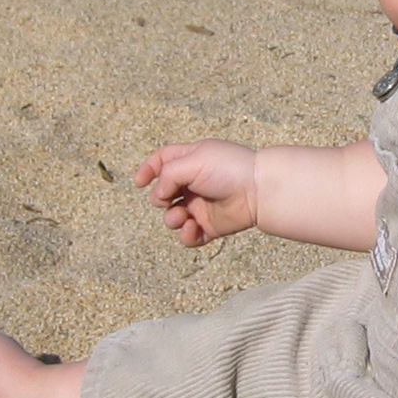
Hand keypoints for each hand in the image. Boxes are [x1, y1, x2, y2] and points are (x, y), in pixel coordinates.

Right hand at [135, 141, 257, 246]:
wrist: (259, 190)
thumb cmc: (228, 169)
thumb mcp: (193, 161)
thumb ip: (168, 175)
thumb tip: (158, 196)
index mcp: (190, 160)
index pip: (162, 162)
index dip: (148, 170)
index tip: (139, 182)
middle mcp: (194, 183)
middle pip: (163, 193)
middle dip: (159, 199)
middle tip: (168, 199)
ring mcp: (201, 205)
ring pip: (172, 217)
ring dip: (171, 219)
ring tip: (182, 217)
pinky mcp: (209, 226)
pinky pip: (189, 236)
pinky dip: (186, 235)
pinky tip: (191, 229)